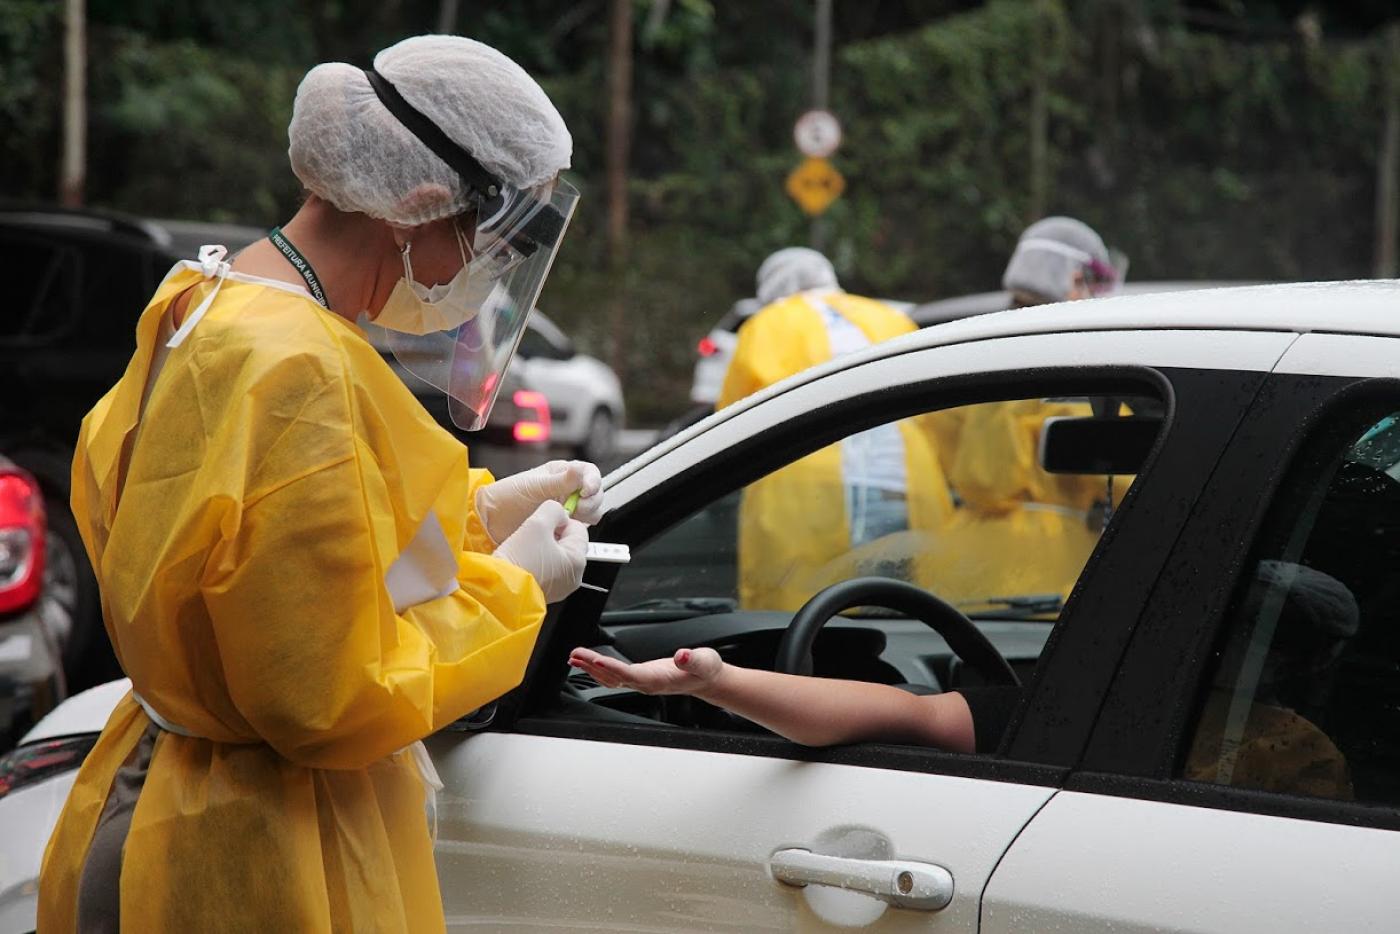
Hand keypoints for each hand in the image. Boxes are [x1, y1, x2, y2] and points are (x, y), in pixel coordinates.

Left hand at [476, 460, 604, 544]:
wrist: (491, 522)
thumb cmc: (506, 498)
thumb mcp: (534, 487)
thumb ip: (560, 480)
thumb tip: (581, 472)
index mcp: (561, 473)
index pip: (588, 472)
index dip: (593, 481)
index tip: (587, 491)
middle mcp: (567, 489)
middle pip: (595, 492)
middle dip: (591, 500)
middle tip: (576, 508)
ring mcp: (566, 507)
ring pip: (592, 509)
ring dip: (586, 514)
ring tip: (568, 518)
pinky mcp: (563, 525)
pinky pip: (581, 526)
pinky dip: (579, 528)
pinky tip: (565, 527)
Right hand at [492, 501, 586, 602]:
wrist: (499, 588)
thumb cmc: (519, 560)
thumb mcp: (538, 523)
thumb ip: (553, 510)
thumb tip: (559, 513)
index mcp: (577, 561)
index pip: (579, 528)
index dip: (561, 520)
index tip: (544, 522)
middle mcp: (573, 578)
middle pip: (568, 543)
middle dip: (552, 535)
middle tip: (532, 535)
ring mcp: (560, 588)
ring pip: (556, 557)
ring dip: (543, 548)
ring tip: (526, 548)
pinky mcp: (546, 594)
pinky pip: (547, 571)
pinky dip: (537, 562)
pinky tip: (524, 560)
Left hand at [568, 646, 724, 696]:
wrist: (707, 679)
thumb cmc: (705, 669)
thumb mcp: (705, 661)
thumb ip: (692, 659)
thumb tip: (682, 656)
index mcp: (659, 680)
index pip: (631, 674)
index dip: (613, 668)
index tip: (597, 660)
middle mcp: (646, 684)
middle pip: (614, 677)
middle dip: (594, 667)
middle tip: (576, 655)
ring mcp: (641, 682)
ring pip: (611, 678)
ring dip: (592, 668)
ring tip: (575, 657)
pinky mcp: (639, 677)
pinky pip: (614, 675)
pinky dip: (599, 668)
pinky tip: (589, 662)